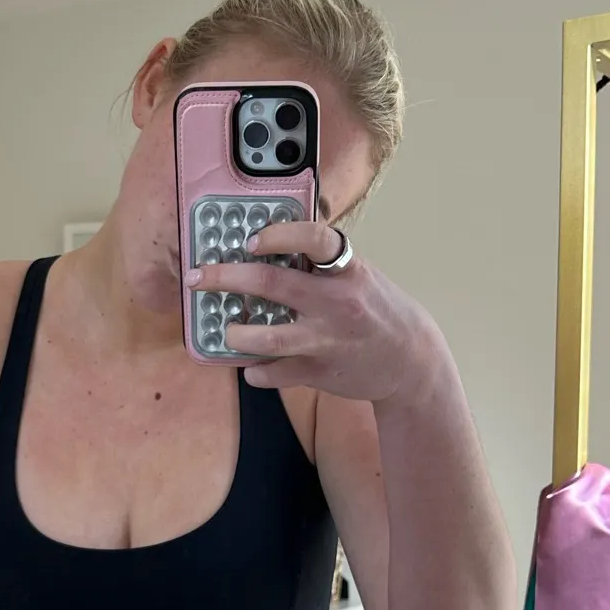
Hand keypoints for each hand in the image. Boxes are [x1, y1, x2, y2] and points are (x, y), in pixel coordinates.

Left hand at [187, 219, 438, 401]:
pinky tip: (252, 366)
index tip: (250, 240)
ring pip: (268, 338)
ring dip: (236, 335)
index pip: (313, 238)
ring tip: (226, 331)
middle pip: (271, 283)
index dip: (276, 234)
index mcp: (348, 269)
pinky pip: (273, 374)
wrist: (410, 362)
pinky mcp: (319, 374)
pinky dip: (255, 371)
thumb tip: (269, 245)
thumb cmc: (375, 310)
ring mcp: (326, 340)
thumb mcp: (358, 274)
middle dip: (226, 276)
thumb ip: (321, 262)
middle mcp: (336, 302)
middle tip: (199, 277)